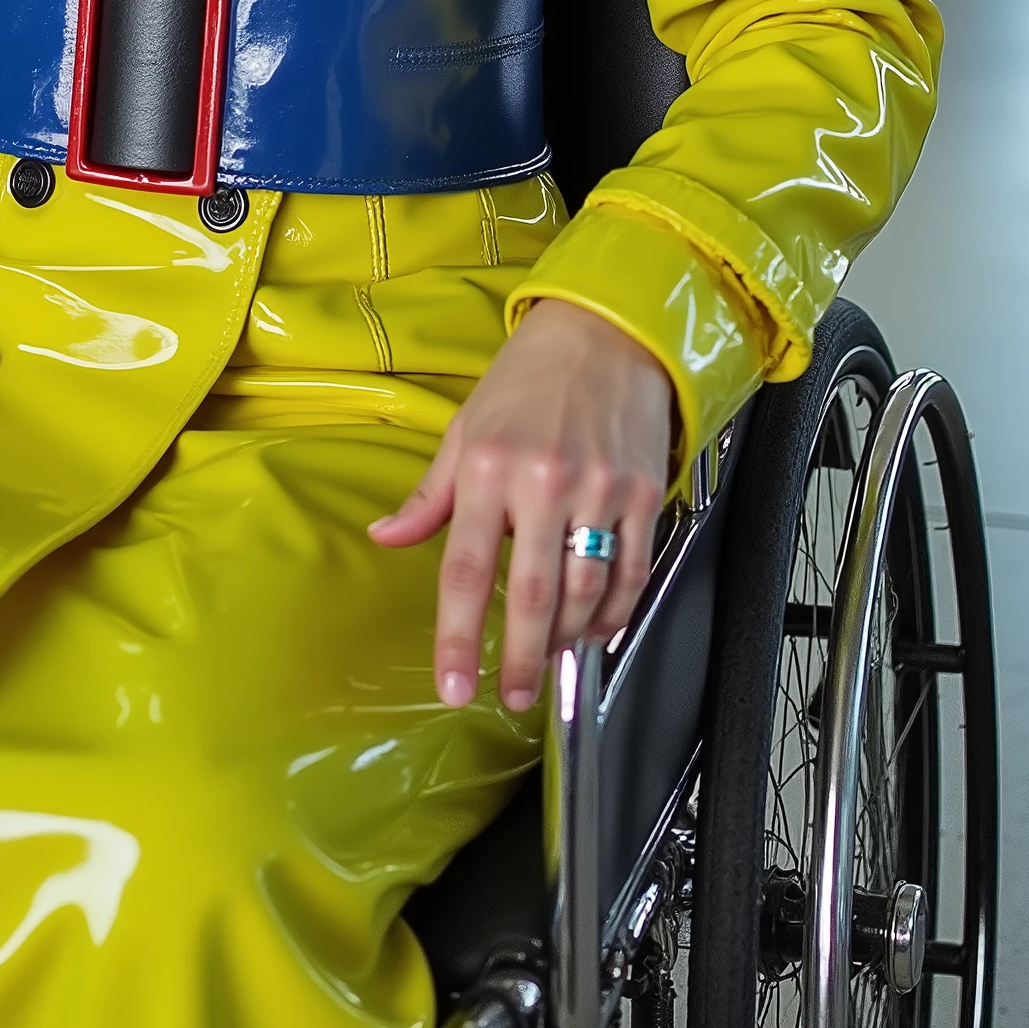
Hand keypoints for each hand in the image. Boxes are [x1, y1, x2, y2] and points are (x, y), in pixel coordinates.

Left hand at [370, 299, 672, 710]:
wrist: (607, 331)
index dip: (458, 639)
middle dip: (522, 659)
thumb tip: (384, 535)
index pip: (466, 571)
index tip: (455, 685)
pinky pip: (631, 572)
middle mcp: (544, 482)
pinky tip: (597, 628)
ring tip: (551, 658)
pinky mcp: (644, 493)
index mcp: (489, 468)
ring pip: (585, 592)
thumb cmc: (530, 378)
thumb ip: (430, 495)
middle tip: (513, 696)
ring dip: (568, 639)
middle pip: (532, 596)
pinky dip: (615, 611)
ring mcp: (600, 490)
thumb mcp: (466, 428)